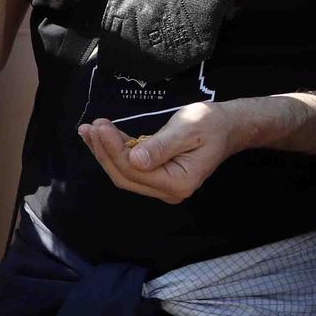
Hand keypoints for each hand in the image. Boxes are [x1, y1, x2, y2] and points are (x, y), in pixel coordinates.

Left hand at [77, 103, 241, 204]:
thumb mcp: (187, 129)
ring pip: (124, 173)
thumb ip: (161, 145)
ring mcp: (162, 186)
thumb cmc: (211, 124)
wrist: (227, 127)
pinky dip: (114, 152)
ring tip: (89, 130)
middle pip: (126, 176)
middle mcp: (169, 191)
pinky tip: (101, 137)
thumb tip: (135, 159)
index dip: (114, 149)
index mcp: (179, 182)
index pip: (136, 170)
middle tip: (90, 127)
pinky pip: (130, 168)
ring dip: (104, 152)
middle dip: (104, 152)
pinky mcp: (157, 177)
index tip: (101, 127)